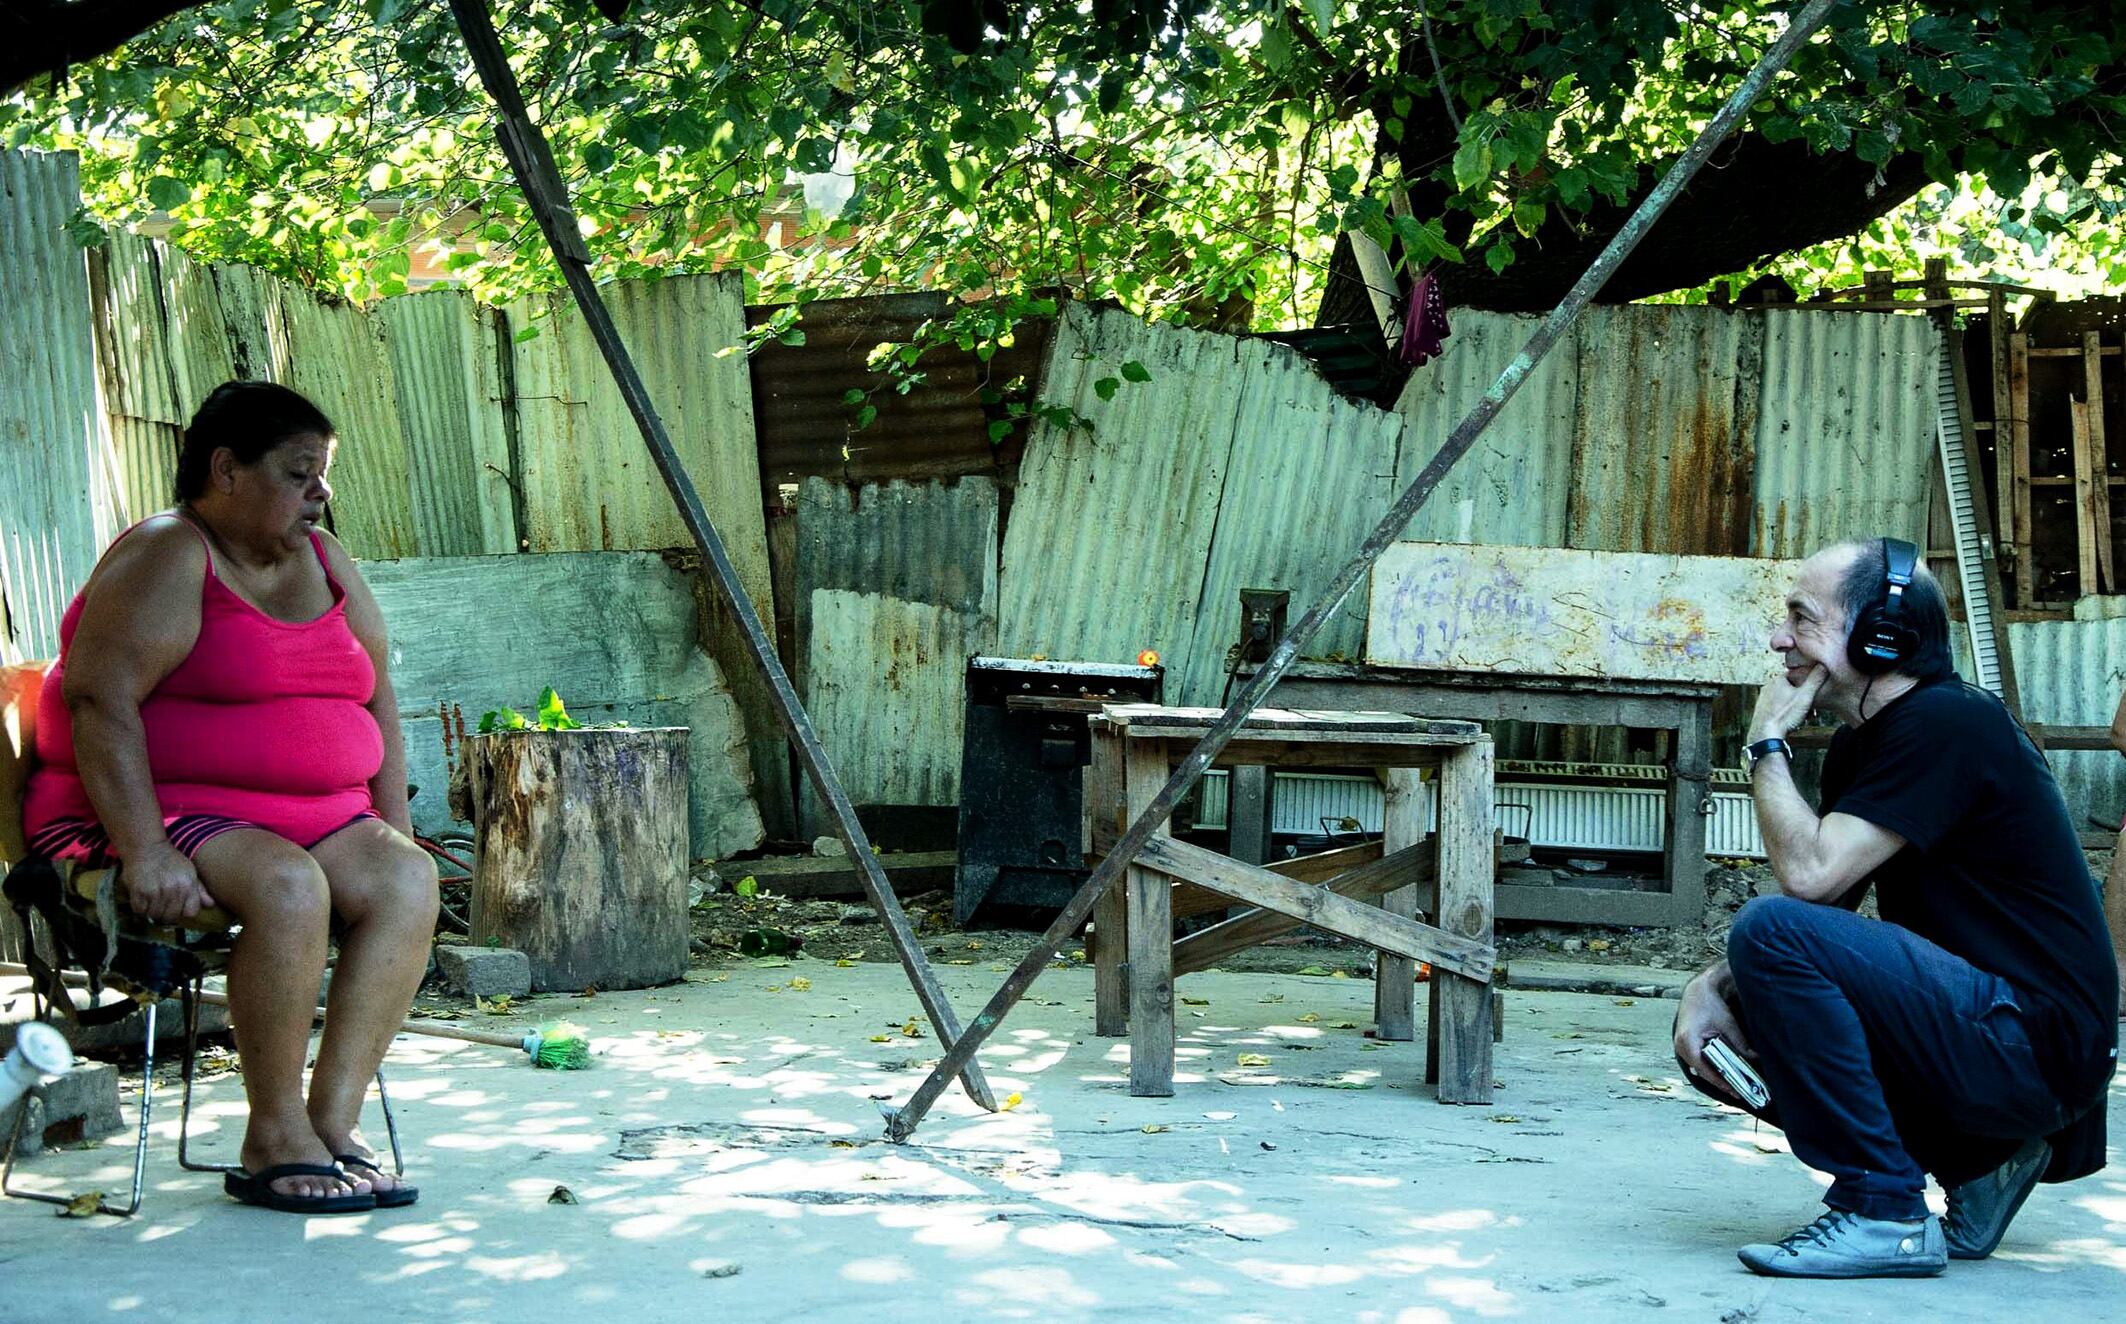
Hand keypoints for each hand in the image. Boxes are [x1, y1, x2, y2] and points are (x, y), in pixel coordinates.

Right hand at [122, 841, 215, 923]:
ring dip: (152, 911)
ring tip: (152, 902)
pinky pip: (139, 910)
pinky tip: (142, 900)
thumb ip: (199, 890)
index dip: (184, 911)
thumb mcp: (189, 871)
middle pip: (171, 917)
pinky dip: (140, 908)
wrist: (147, 847)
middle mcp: (172, 888)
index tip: (178, 907)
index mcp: (188, 884)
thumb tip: (210, 905)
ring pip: (154, 915)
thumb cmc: (170, 860)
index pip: (190, 913)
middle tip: (161, 906)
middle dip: (166, 914)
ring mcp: (154, 890)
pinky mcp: (138, 891)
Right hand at [1673, 971, 1755, 1103]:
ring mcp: (1681, 1048)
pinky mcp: (1686, 1047)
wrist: (1697, 991)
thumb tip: (1755, 1059)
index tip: (1736, 1091)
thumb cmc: (1709, 1004)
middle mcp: (1680, 1047)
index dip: (1722, 1081)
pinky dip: (1712, 1067)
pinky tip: (1725, 1072)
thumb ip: (1740, 1043)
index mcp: (1687, 1041)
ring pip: (1701, 1069)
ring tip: (1735, 1084)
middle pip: (1703, 1072)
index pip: (1705, 1069)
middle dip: (1722, 1082)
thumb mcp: (1728, 1024)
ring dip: (1717, 1075)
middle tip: (1739, 1091)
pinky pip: (1699, 1062)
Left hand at [1749, 664, 1825, 742]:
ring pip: (1786, 700)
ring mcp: (1763, 700)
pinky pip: (1779, 709)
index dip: (1808, 684)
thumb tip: (1823, 665)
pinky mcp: (1762, 711)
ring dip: (1797, 708)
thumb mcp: (1806, 696)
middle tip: (1811, 710)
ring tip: (1804, 718)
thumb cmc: (1785, 716)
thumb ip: (1815, 680)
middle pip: (1792, 689)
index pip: (1797, 675)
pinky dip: (1788, 714)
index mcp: (1777, 680)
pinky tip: (1793, 722)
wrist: (1766, 735)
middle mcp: (1768, 687)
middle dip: (1804, 699)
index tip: (1814, 693)